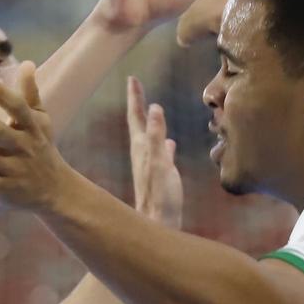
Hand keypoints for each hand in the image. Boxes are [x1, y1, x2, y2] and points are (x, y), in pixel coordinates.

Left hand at [0, 63, 77, 212]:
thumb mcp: (41, 122)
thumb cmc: (41, 148)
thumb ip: (31, 94)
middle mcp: (22, 148)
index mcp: (32, 128)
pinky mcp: (0, 188)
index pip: (18, 108)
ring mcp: (11, 169)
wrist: (55, 191)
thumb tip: (27, 63)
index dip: (1, 95)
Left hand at [126, 78, 182, 228]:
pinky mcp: (161, 177)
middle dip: (139, 104)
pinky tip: (170, 144)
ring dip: (152, 122)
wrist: (158, 225)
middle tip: (137, 85)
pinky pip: (162, 153)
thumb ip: (157, 136)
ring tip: (153, 110)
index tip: (132, 78)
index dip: (136, 98)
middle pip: (140, 123)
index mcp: (142, 148)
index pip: (137, 117)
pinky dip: (165, 144)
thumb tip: (155, 107)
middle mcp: (143, 154)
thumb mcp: (160, 163)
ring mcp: (151, 166)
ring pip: (150, 137)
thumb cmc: (160, 197)